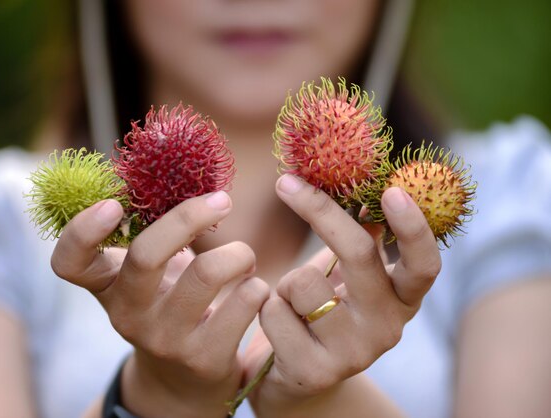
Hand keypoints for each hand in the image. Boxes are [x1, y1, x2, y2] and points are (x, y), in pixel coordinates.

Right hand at [51, 192, 269, 417]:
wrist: (185, 382)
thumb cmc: (169, 307)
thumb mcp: (150, 276)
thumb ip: (151, 232)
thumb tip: (173, 166)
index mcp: (108, 287)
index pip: (69, 263)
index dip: (82, 231)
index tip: (114, 204)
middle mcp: (127, 314)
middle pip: (146, 256)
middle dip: (188, 217)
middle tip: (222, 200)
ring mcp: (164, 339)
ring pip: (207, 273)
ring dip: (239, 253)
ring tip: (244, 257)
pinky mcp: (203, 358)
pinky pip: (243, 302)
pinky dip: (257, 286)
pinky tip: (254, 290)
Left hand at [245, 175, 440, 417]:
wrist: (297, 382)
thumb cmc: (321, 316)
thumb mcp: (346, 279)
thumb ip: (362, 241)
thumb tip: (365, 189)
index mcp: (401, 300)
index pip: (424, 265)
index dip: (413, 228)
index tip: (391, 189)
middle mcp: (387, 327)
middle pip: (358, 254)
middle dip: (319, 212)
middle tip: (285, 182)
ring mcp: (353, 354)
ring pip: (303, 282)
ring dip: (285, 283)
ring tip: (292, 305)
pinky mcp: (315, 371)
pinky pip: (274, 312)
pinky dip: (267, 309)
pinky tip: (280, 330)